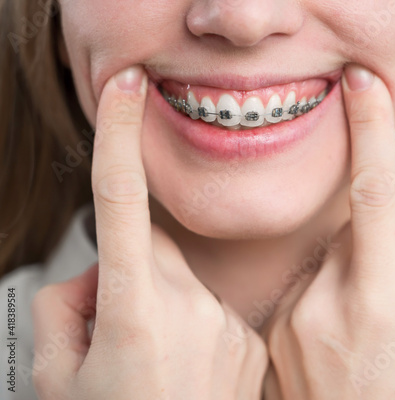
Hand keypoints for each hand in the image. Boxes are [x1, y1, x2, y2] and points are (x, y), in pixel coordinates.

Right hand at [31, 66, 267, 399]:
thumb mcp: (57, 375)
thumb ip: (67, 306)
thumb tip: (99, 274)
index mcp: (133, 311)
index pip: (122, 200)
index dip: (119, 136)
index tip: (124, 87)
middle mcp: (186, 307)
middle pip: (150, 249)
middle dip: (128, 272)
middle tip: (121, 330)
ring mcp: (225, 322)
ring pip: (178, 277)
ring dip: (158, 302)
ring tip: (157, 360)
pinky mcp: (249, 339)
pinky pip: (210, 305)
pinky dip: (190, 324)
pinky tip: (187, 367)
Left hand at [260, 64, 394, 399]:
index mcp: (375, 306)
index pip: (376, 196)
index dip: (370, 132)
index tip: (361, 84)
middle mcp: (323, 302)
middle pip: (357, 238)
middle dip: (381, 259)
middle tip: (391, 318)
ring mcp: (289, 317)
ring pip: (333, 264)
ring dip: (354, 285)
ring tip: (360, 346)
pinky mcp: (271, 329)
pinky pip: (309, 289)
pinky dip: (329, 304)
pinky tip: (334, 351)